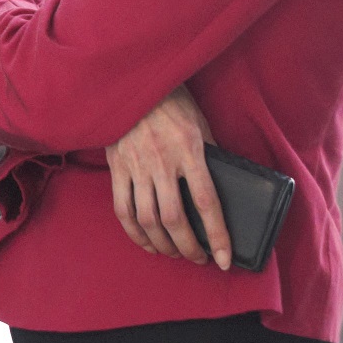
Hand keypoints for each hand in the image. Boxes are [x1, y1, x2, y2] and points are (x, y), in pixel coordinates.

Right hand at [106, 84, 228, 266]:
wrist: (132, 83)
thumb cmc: (173, 103)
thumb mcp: (200, 125)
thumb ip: (210, 156)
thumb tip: (223, 187)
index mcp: (189, 150)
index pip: (206, 202)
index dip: (217, 235)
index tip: (224, 259)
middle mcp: (162, 162)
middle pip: (174, 219)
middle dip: (188, 247)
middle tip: (198, 258)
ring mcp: (137, 167)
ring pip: (148, 220)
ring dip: (163, 244)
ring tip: (174, 253)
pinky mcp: (118, 168)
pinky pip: (123, 210)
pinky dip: (135, 233)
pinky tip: (147, 243)